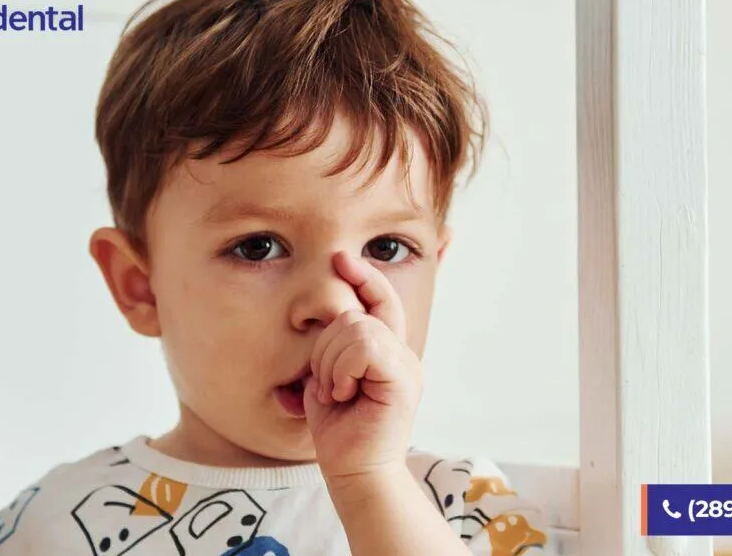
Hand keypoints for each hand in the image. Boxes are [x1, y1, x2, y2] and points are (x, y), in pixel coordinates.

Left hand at [304, 250, 422, 480]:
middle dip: (326, 346)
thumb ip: (334, 346)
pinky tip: (343, 394)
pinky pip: (365, 347)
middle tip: (328, 383)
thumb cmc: (339, 431)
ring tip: (337, 392)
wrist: (354, 472)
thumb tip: (331, 311)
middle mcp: (402, 354)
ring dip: (331, 361)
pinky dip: (342, 368)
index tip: (340, 259)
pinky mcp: (403, 379)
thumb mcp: (329, 378)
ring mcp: (406, 366)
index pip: (381, 300)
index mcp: (387, 351)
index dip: (364, 276)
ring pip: (357, 328)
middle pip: (357, 314)